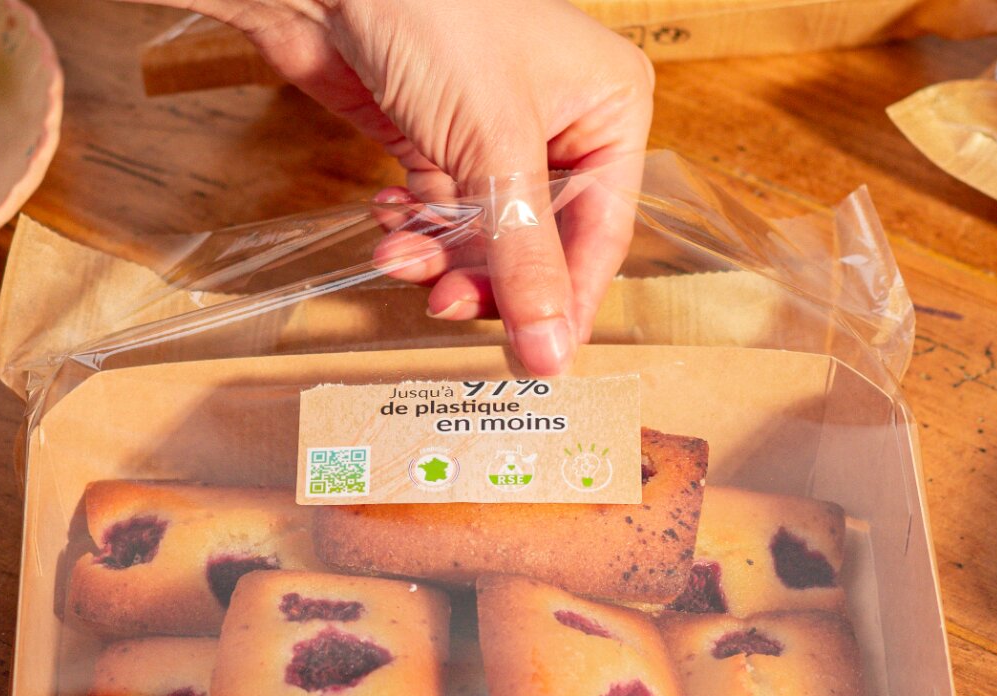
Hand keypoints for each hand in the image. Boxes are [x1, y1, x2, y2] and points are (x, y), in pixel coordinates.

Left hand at [174, 0, 654, 373]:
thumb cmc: (436, 15)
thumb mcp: (494, 147)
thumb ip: (524, 259)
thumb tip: (551, 354)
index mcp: (609, 107)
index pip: (602, 233)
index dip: (567, 301)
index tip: (539, 361)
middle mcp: (561, 122)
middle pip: (540, 243)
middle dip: (488, 277)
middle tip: (445, 304)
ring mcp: (494, 133)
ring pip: (483, 236)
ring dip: (440, 258)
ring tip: (399, 257)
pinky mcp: (436, 138)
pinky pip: (439, 214)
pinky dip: (413, 231)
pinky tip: (387, 222)